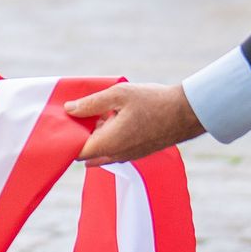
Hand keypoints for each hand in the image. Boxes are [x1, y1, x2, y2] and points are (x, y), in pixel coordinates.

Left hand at [64, 82, 204, 165]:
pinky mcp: (136, 152)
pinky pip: (114, 148)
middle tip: (77, 112)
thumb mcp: (118, 95)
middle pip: (86, 152)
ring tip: (96, 110)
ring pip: (100, 150)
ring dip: (95, 134)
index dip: (66, 137)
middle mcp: (115, 155)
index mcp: (108, 144)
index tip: (63, 120)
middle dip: (79, 135)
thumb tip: (69, 110)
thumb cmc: (153, 102)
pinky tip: (112, 115)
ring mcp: (127, 156)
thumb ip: (91, 103)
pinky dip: (108, 135)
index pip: (75, 151)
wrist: (187, 113)